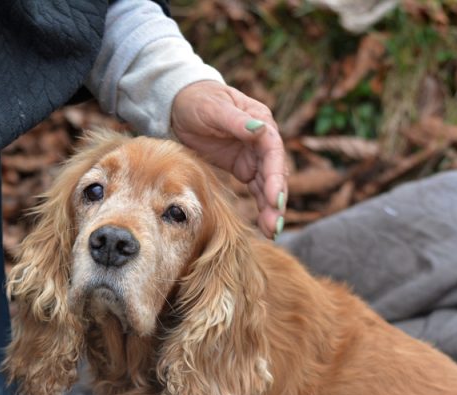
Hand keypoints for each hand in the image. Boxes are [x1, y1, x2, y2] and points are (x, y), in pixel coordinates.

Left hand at [171, 81, 287, 237]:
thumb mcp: (214, 108)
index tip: (274, 198)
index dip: (275, 176)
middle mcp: (262, 140)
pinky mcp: (242, 167)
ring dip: (271, 208)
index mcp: (261, 121)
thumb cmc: (197, 100)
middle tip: (274, 225)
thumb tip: (260, 129)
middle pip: (275, 172)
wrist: (180, 104)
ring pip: (268, 185)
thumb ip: (236, 121)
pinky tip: (265, 225)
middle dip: (276, 199)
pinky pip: (256, 189)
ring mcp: (253, 155)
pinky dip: (261, 206)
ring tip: (272, 231)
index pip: (273, 150)